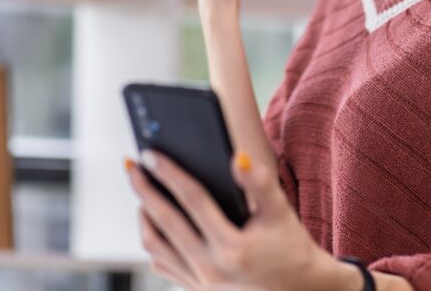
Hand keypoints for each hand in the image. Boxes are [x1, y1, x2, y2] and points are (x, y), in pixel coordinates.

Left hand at [124, 149, 340, 290]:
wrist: (298, 289)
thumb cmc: (289, 245)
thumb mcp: (280, 212)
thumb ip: (260, 183)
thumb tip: (238, 156)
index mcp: (232, 248)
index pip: (192, 201)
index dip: (169, 173)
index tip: (149, 153)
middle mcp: (211, 269)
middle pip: (165, 221)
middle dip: (145, 189)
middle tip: (131, 164)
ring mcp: (200, 283)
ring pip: (156, 245)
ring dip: (144, 215)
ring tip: (141, 190)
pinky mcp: (194, 289)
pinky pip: (161, 263)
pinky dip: (153, 239)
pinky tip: (153, 219)